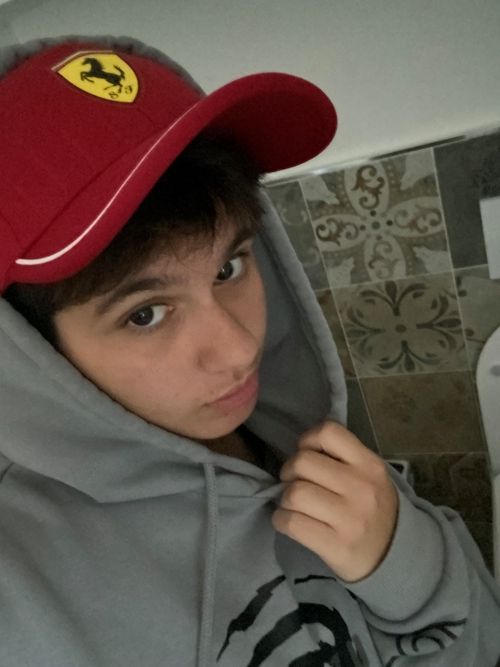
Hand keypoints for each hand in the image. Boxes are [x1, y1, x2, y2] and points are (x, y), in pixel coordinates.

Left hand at [272, 420, 398, 582]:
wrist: (394, 556)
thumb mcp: (369, 476)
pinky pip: (291, 522)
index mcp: (369, 465)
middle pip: (303, 462)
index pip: (328, 432)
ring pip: (294, 493)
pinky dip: (281, 520)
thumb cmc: (373, 509)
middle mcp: (361, 488)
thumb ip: (342, 457)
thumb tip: (301, 449)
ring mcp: (349, 519)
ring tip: (294, 505)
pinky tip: (289, 521)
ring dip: (285, 498)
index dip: (308, 440)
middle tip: (294, 483)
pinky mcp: (335, 546)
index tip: (307, 455)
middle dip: (289, 471)